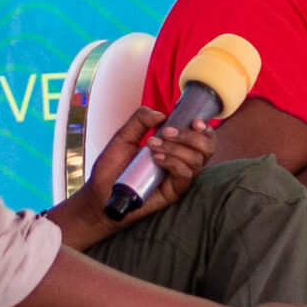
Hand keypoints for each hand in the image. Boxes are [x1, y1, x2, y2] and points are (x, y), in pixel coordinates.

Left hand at [57, 107, 215, 249]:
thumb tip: (161, 114)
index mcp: (175, 147)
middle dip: (190, 136)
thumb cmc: (112, 167)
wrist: (100, 193)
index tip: (195, 122)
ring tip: (153, 146)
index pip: (202, 138)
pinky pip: (185, 174)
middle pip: (206, 148)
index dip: (205, 129)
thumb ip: (140, 120)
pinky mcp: (174, 192)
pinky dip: (173, 162)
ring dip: (176, 148)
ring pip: (197, 160)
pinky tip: (156, 159)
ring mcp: (179, 178)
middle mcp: (182, 162)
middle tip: (167, 132)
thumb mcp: (123, 137)